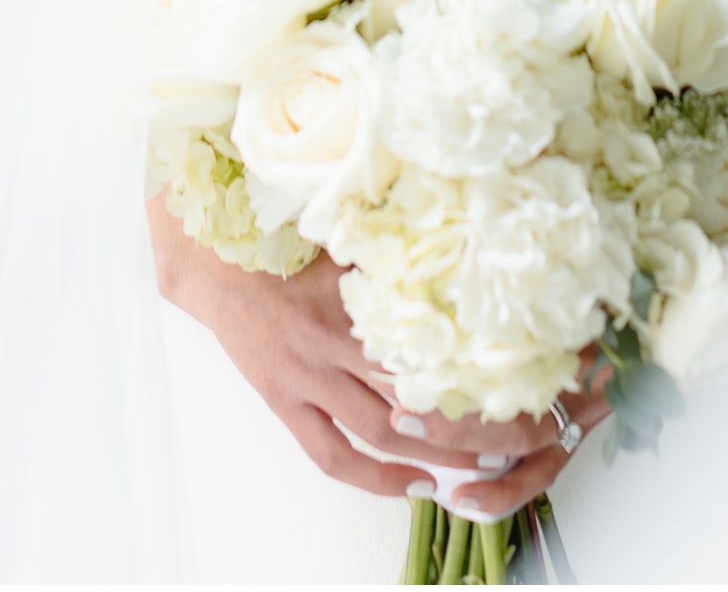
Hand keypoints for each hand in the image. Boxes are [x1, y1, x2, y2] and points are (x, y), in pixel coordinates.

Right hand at [146, 199, 605, 502]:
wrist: (214, 263)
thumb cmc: (281, 244)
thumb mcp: (341, 240)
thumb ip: (392, 252)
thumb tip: (456, 241)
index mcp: (351, 300)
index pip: (424, 345)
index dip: (469, 369)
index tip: (513, 381)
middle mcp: (330, 346)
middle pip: (410, 399)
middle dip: (464, 424)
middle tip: (511, 439)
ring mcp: (305, 380)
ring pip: (378, 433)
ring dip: (429, 456)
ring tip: (475, 470)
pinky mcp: (283, 404)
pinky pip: (330, 455)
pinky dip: (372, 478)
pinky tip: (409, 486)